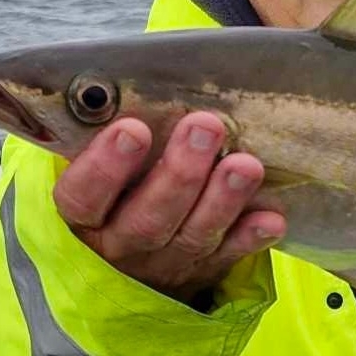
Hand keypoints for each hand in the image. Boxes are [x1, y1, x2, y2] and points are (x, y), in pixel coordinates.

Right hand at [52, 111, 286, 303]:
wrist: (132, 262)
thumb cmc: (117, 190)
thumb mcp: (99, 171)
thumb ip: (109, 138)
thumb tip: (121, 84)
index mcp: (84, 218)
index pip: (83, 197)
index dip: (105, 166)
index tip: (133, 129)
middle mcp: (120, 245)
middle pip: (147, 219)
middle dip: (180, 173)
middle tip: (205, 126)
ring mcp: (164, 264)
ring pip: (192, 236)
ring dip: (221, 200)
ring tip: (245, 166)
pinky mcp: (203, 271)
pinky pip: (228, 258)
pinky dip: (250, 239)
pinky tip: (272, 220)